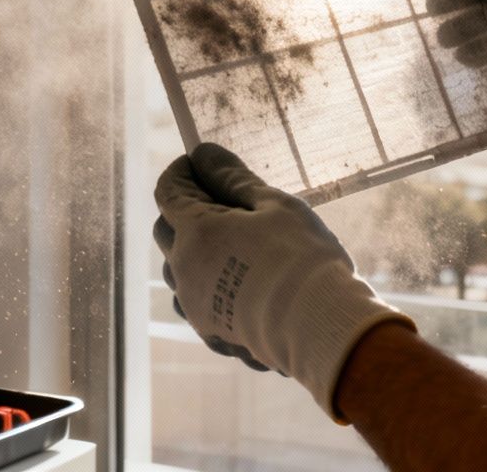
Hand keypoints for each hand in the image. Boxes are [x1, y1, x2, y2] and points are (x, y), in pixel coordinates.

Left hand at [153, 143, 413, 418]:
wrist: (320, 328)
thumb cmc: (301, 258)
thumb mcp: (273, 205)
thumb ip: (232, 178)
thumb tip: (202, 153)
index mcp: (195, 232)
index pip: (168, 190)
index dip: (182, 172)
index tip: (202, 165)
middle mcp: (184, 269)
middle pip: (166, 229)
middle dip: (185, 209)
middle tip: (224, 202)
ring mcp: (194, 305)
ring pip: (178, 269)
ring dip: (195, 251)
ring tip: (236, 246)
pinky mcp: (211, 333)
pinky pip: (195, 302)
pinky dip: (208, 286)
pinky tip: (239, 283)